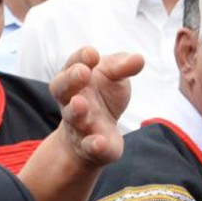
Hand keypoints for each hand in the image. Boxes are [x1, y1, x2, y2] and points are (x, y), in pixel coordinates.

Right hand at [50, 46, 143, 167]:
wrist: (97, 134)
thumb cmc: (103, 97)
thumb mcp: (114, 78)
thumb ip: (123, 67)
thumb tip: (139, 58)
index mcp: (77, 79)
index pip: (73, 64)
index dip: (81, 58)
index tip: (93, 54)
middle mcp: (72, 100)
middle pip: (62, 89)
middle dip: (71, 79)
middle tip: (83, 72)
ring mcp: (79, 124)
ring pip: (73, 117)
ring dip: (76, 111)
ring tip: (81, 104)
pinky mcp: (91, 147)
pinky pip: (89, 146)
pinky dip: (94, 145)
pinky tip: (100, 142)